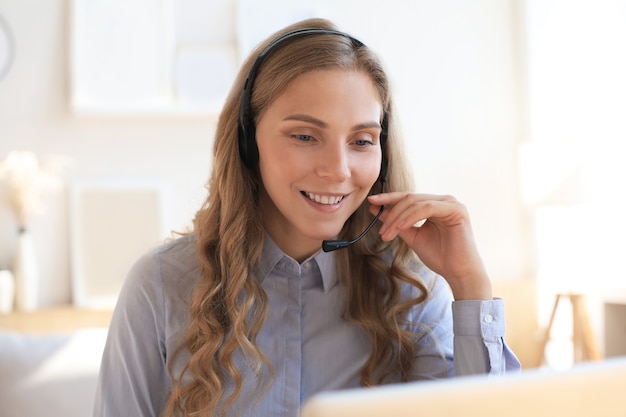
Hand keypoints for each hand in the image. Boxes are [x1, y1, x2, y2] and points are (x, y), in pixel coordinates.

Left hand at [368, 192, 491, 299]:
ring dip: (397, 218)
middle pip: (409, 198)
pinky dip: (410, 217)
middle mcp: (443, 200)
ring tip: (387, 233)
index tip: (371, 202)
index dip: (388, 199)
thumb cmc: (439, 256)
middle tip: (380, 230)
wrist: (458, 272)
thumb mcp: (412, 236)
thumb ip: (397, 223)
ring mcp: (451, 203)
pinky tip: (400, 228)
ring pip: (415, 203)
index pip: (407, 197)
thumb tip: (376, 210)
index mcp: (434, 204)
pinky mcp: (456, 209)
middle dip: (390, 212)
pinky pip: (427, 208)